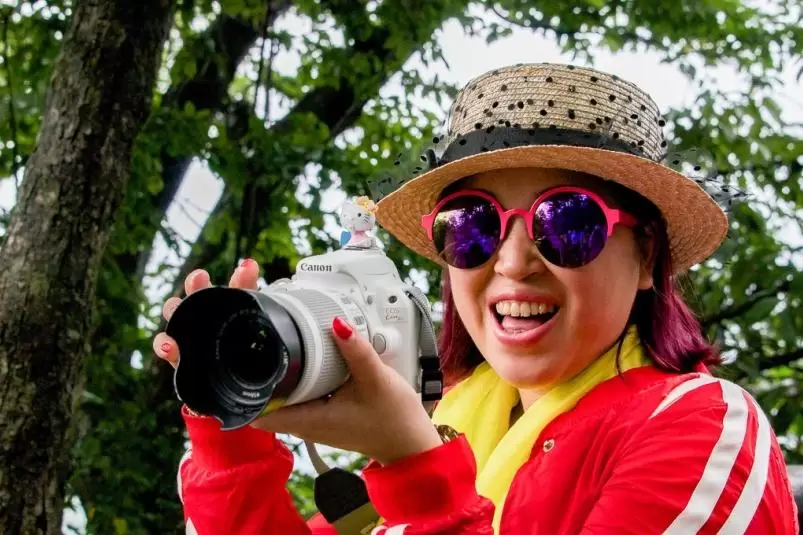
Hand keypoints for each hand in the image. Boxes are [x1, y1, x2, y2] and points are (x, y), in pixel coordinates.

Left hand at [153, 260, 441, 465]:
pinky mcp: (313, 405)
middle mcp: (297, 418)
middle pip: (248, 392)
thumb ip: (356, 350)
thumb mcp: (377, 382)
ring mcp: (303, 412)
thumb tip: (335, 321)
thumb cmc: (392, 422)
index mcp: (305, 418)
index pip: (247, 407)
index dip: (222, 382)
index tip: (205, 351)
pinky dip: (270, 365)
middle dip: (226, 361)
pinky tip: (271, 342)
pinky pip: (282, 385)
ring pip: (262, 388)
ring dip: (246, 361)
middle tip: (209, 324)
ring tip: (231, 325)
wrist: (407, 444)